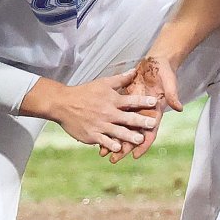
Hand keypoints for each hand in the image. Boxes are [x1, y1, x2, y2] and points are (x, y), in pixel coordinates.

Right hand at [24, 72, 159, 153]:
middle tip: (153, 123)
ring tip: (140, 139)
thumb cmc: (84, 92)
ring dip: (129, 136)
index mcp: (112, 100)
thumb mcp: (102, 83)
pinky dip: (111, 145)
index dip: (144, 100)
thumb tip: (134, 71)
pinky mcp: (92, 135)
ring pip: (118, 132)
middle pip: (127, 117)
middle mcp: (108, 113)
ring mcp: (100, 125)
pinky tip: (118, 148)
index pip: (131, 100)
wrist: (63, 104)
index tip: (156, 101)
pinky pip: (104, 141)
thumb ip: (120, 79)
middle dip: (141, 121)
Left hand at [102, 55, 184, 162]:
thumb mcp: (170, 83)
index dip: (143, 145)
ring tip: (102, 151)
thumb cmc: (164, 72)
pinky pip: (115, 116)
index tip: (135, 156)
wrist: (156, 62)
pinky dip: (108, 125)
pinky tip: (98, 133)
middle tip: (115, 159)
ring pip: (122, 128)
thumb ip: (172, 95)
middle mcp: (143, 114)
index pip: (150, 133)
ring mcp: (133, 109)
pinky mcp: (125, 102)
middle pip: (133, 135)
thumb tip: (179, 108)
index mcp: (155, 113)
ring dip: (113, 139)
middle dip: (124, 147)